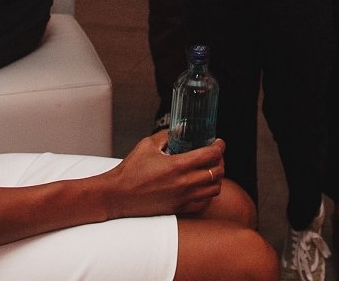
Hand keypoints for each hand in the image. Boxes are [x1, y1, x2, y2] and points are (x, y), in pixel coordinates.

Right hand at [104, 134, 224, 218]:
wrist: (118, 195)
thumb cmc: (130, 170)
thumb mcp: (147, 145)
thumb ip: (166, 135)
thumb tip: (179, 130)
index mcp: (178, 165)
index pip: (210, 155)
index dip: (219, 147)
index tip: (219, 143)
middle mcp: (184, 183)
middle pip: (217, 172)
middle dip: (220, 161)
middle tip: (216, 155)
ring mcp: (183, 198)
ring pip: (214, 189)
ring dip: (217, 178)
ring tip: (211, 171)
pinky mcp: (179, 208)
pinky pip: (203, 203)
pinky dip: (208, 194)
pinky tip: (203, 187)